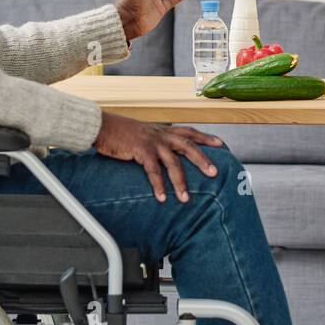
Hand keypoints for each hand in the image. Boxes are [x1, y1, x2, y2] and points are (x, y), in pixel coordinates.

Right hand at [93, 114, 224, 201]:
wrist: (103, 126)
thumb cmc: (120, 132)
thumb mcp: (143, 133)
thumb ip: (155, 142)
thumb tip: (163, 154)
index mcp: (163, 130)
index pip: (189, 131)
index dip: (205, 138)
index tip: (221, 144)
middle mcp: (161, 134)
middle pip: (188, 146)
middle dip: (202, 159)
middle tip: (214, 173)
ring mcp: (152, 142)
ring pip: (173, 162)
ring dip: (180, 182)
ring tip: (185, 198)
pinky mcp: (140, 150)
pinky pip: (153, 171)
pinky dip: (158, 185)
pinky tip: (161, 198)